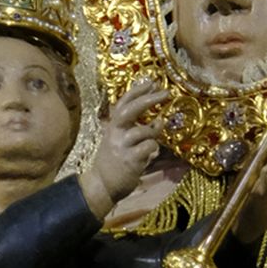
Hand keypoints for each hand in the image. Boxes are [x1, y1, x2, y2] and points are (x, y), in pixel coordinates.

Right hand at [79, 79, 167, 220]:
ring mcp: (121, 146)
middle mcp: (115, 133)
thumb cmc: (113, 163)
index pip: (123, 103)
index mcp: (112, 127)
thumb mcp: (118, 141)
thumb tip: (158, 120)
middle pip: (131, 110)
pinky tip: (149, 156)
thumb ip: (134, 130)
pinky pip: (149, 148)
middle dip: (149, 99)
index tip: (152, 81)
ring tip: (156, 134)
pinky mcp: (129, 160)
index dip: (137, 91)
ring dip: (154, 133)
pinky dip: (153, 150)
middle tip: (165, 92)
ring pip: (144, 131)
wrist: (101, 185)